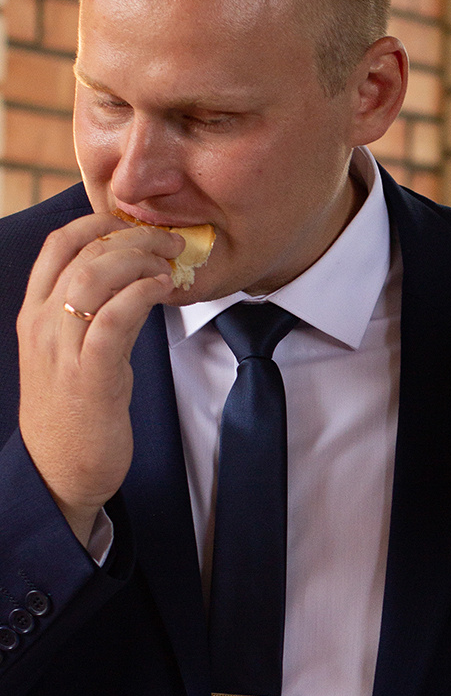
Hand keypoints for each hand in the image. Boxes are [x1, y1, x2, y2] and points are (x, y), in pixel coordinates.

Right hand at [17, 214, 182, 545]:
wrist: (60, 473)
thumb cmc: (75, 412)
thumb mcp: (74, 354)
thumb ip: (93, 316)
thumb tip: (132, 281)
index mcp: (35, 315)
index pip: (57, 245)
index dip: (97, 222)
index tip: (135, 225)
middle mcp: (42, 326)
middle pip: (82, 253)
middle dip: (131, 236)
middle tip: (169, 242)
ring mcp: (62, 351)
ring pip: (95, 277)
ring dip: (140, 259)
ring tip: (170, 262)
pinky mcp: (89, 377)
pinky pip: (113, 319)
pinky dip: (141, 294)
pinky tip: (163, 290)